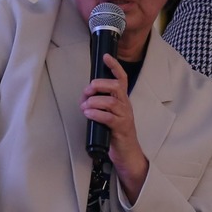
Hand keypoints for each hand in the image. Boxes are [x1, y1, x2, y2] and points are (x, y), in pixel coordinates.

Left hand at [82, 54, 149, 200]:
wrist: (127, 154)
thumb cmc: (115, 133)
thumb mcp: (109, 115)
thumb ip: (100, 105)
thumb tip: (84, 98)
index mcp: (123, 100)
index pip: (122, 79)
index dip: (115, 67)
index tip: (106, 57)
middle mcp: (126, 106)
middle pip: (116, 87)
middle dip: (99, 85)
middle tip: (88, 91)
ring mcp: (124, 117)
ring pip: (111, 102)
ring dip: (94, 101)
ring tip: (85, 106)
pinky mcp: (121, 129)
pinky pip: (108, 117)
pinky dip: (96, 114)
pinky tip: (88, 114)